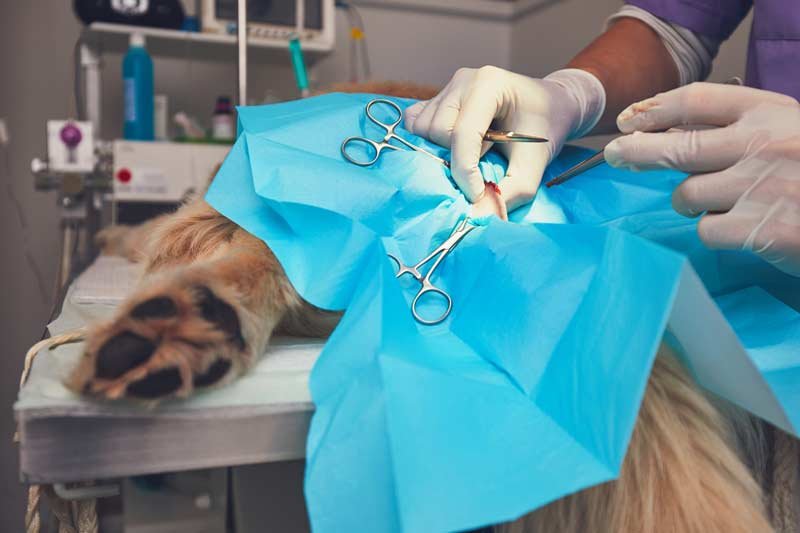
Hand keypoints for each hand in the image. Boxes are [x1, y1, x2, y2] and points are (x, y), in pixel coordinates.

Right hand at [404, 67, 605, 212]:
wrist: (551, 105)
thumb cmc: (545, 129)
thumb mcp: (535, 165)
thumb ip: (509, 192)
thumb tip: (476, 216)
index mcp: (489, 84)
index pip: (462, 134)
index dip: (466, 172)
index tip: (478, 195)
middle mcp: (464, 80)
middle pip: (437, 131)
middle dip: (456, 158)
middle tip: (485, 162)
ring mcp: (449, 87)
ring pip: (423, 128)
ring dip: (442, 150)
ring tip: (474, 151)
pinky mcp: (439, 98)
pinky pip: (416, 122)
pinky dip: (428, 140)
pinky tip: (452, 146)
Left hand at [606, 83, 799, 275]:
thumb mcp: (790, 134)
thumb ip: (743, 131)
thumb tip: (670, 133)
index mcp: (772, 112)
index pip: (697, 100)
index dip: (655, 109)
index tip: (630, 120)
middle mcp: (762, 144)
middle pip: (675, 146)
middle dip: (636, 151)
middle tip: (617, 155)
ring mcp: (760, 186)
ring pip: (688, 194)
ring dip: (691, 202)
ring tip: (715, 203)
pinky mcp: (761, 229)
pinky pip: (707, 230)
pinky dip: (715, 232)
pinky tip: (739, 228)